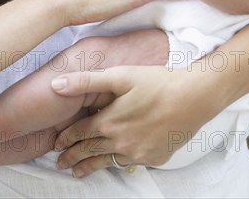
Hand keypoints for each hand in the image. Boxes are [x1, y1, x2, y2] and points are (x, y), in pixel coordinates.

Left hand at [51, 66, 206, 176]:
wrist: (192, 97)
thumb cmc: (157, 82)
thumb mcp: (120, 76)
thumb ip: (86, 82)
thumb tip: (56, 84)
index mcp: (109, 122)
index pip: (80, 133)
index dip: (66, 138)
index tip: (57, 144)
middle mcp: (120, 142)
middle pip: (90, 151)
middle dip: (73, 157)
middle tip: (61, 164)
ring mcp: (137, 153)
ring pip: (107, 161)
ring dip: (90, 166)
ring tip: (79, 172)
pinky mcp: (153, 157)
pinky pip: (130, 163)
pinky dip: (119, 162)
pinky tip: (116, 160)